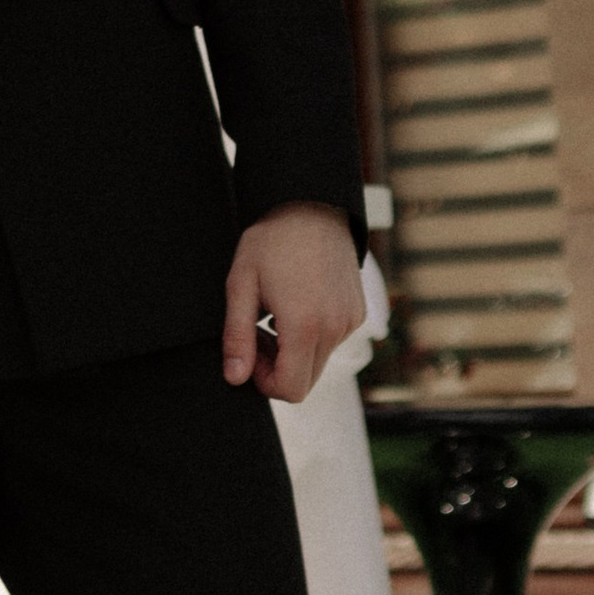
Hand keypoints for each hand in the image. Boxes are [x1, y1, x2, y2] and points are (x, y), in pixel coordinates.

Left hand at [222, 203, 365, 404]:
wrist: (312, 205)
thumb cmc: (272, 241)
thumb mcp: (242, 284)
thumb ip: (237, 336)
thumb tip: (235, 378)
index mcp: (305, 325)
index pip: (291, 389)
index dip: (264, 381)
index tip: (250, 349)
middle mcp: (335, 328)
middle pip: (306, 381)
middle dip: (278, 367)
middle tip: (258, 330)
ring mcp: (350, 321)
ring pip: (319, 362)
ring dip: (295, 351)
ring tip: (276, 313)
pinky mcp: (358, 312)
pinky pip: (333, 341)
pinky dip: (313, 335)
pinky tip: (298, 302)